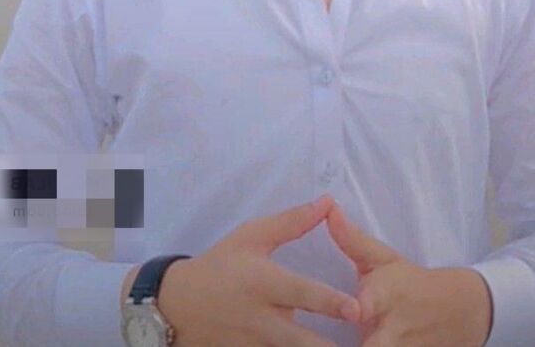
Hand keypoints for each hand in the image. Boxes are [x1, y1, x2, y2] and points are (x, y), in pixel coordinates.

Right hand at [154, 194, 361, 345]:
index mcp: (264, 283)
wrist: (177, 305)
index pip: (302, 293)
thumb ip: (293, 221)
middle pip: (300, 340)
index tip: (357, 309)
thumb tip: (328, 202)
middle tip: (358, 335)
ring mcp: (253, 344)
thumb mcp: (252, 236)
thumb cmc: (221, 264)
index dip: (330, 302)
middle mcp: (261, 318)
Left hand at [326, 202, 492, 345]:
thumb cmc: (409, 281)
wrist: (460, 311)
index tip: (351, 311)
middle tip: (322, 346)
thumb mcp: (383, 258)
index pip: (369, 303)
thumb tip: (327, 208)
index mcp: (386, 295)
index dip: (357, 308)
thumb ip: (351, 239)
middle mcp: (394, 329)